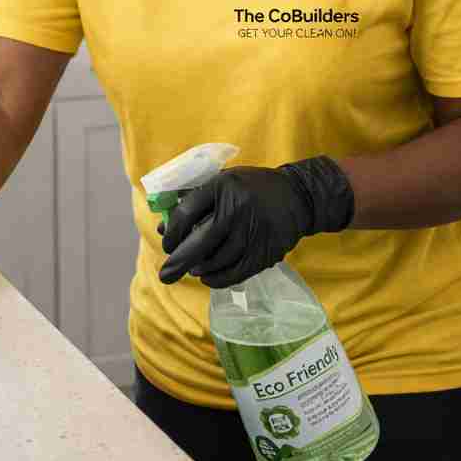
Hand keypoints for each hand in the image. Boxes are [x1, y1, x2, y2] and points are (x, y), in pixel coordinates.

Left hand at [157, 157, 353, 286]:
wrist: (297, 196)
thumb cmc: (251, 188)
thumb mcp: (223, 182)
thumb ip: (194, 201)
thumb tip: (163, 229)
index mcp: (222, 186)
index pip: (187, 212)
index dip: (172, 232)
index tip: (167, 243)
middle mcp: (236, 209)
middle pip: (200, 242)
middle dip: (178, 262)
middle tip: (165, 275)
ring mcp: (252, 232)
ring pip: (217, 261)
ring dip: (199, 269)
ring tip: (192, 270)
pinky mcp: (265, 251)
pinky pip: (235, 273)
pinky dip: (218, 279)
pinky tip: (208, 277)